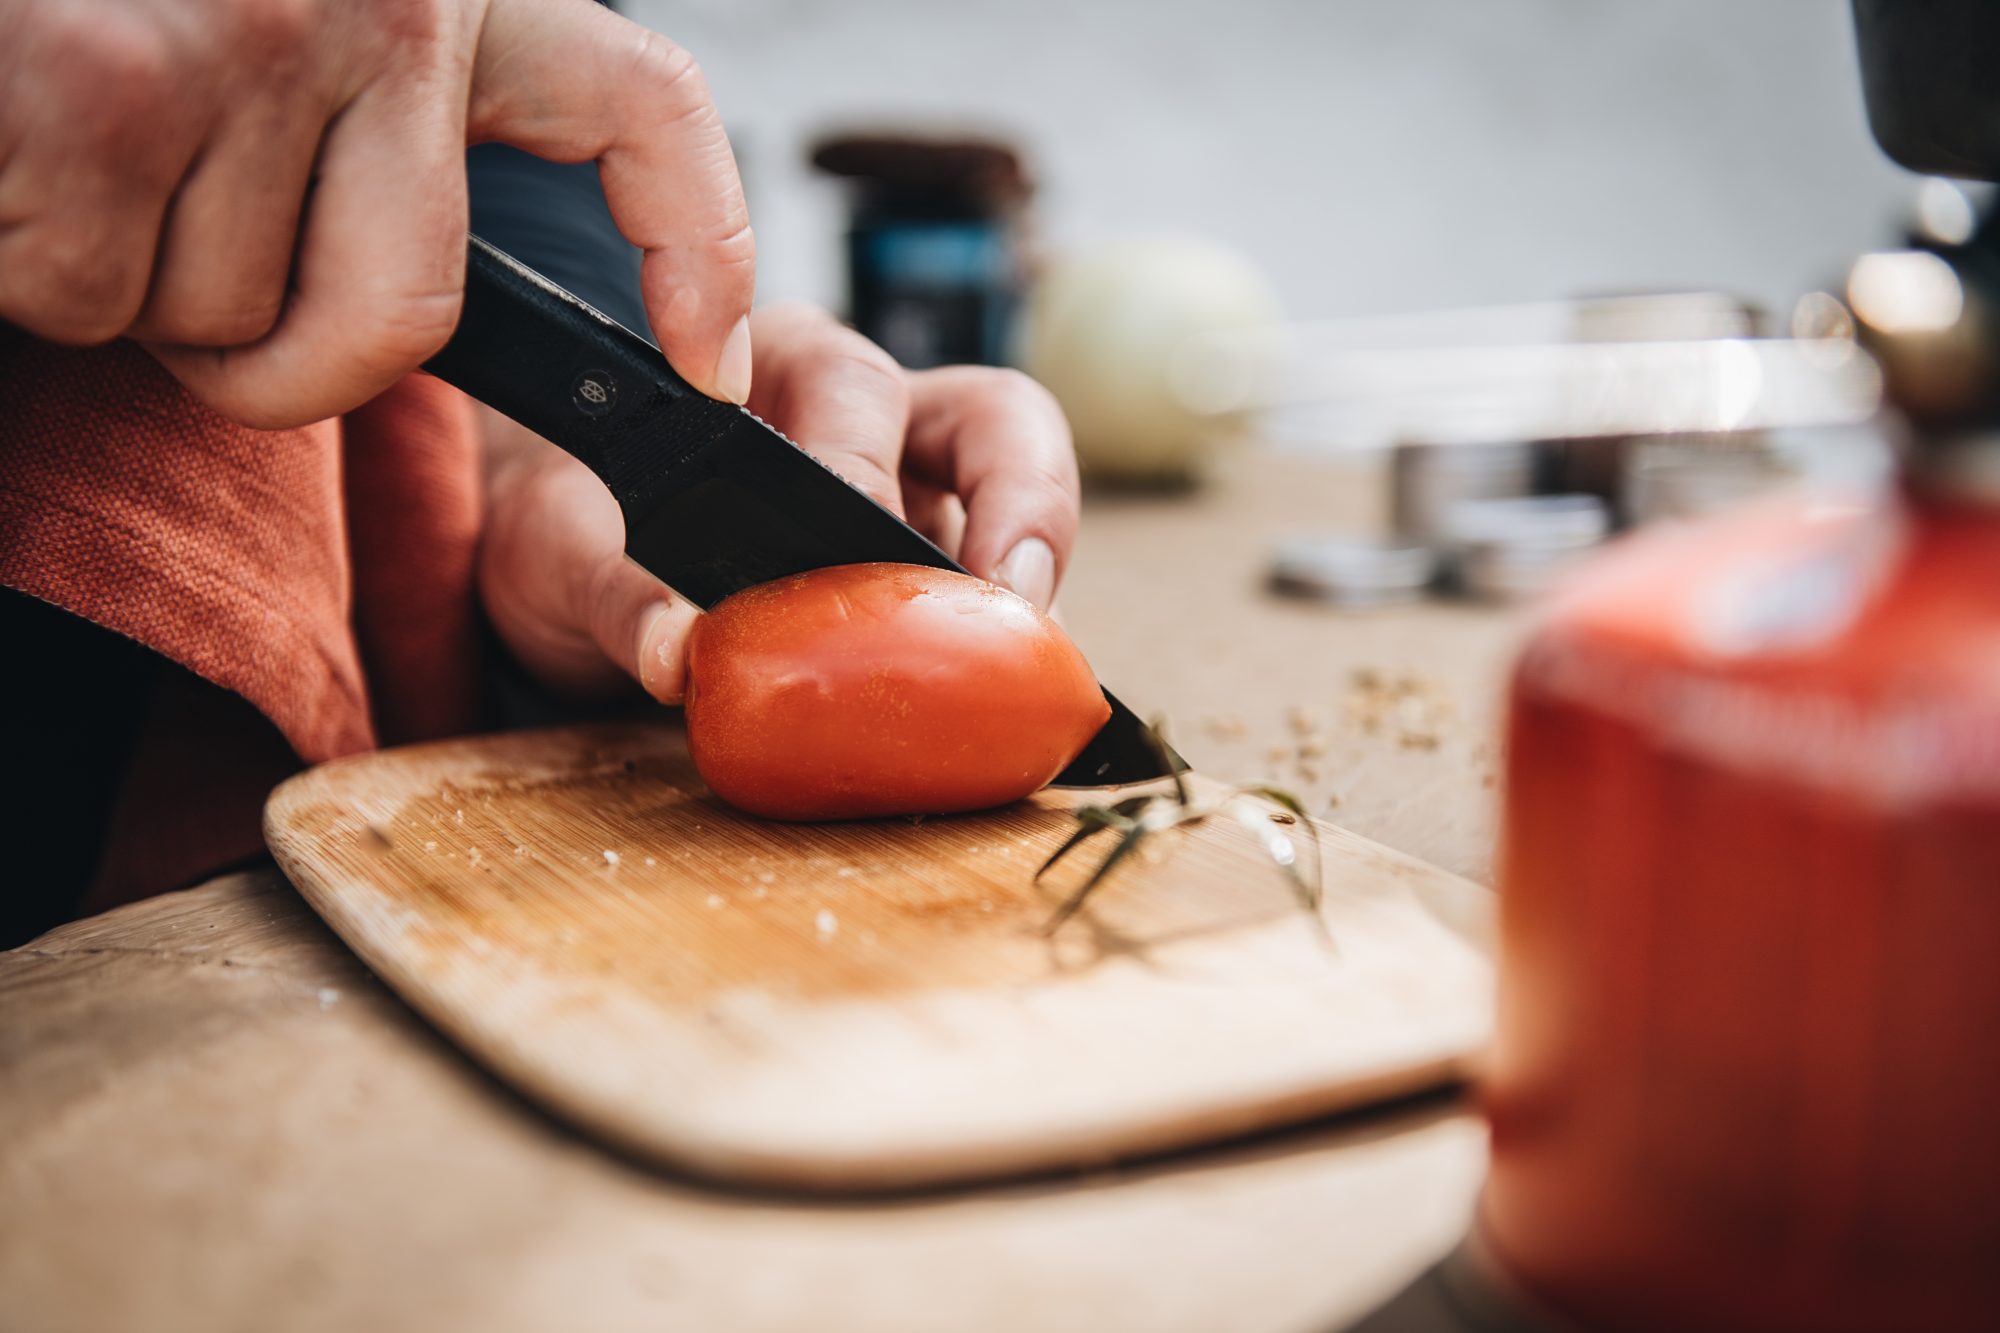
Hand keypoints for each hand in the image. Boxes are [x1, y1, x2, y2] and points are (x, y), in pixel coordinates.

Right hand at [0, 0, 753, 425]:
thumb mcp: (277, 14)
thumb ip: (379, 131)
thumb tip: (430, 308)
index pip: (643, 107)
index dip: (698, 249)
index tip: (707, 366)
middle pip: (402, 315)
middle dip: (279, 359)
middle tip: (177, 279)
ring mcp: (252, 33)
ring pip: (227, 319)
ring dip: (127, 284)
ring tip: (72, 140)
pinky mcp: (106, 81)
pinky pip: (94, 292)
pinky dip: (28, 261)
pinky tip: (19, 146)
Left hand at [477, 303, 1080, 703]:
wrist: (560, 565)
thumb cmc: (566, 528)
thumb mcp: (557, 558)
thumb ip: (610, 597)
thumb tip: (676, 653)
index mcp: (763, 370)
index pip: (857, 389)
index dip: (883, 468)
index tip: (873, 546)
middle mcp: (856, 408)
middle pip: (989, 415)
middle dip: (1013, 506)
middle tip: (1004, 606)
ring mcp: (910, 476)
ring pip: (1022, 477)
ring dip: (1038, 560)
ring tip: (1029, 649)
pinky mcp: (930, 552)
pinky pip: (1005, 572)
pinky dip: (1016, 620)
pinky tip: (1005, 681)